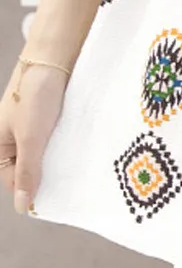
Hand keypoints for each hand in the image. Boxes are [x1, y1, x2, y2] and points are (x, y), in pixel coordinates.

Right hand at [0, 62, 70, 213]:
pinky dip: (67, 148)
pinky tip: (81, 152)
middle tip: (71, 184)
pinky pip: (57, 142)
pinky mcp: (51, 121)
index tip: (57, 197)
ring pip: (46, 156)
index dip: (32, 190)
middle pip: (30, 169)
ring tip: (78, 169)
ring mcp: (32, 129)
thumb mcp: (30, 138)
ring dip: (60, 162)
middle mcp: (13, 139)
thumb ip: (27, 171)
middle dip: (48, 176)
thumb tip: (21, 206)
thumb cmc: (36, 97)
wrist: (56, 61)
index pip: (13, 181)